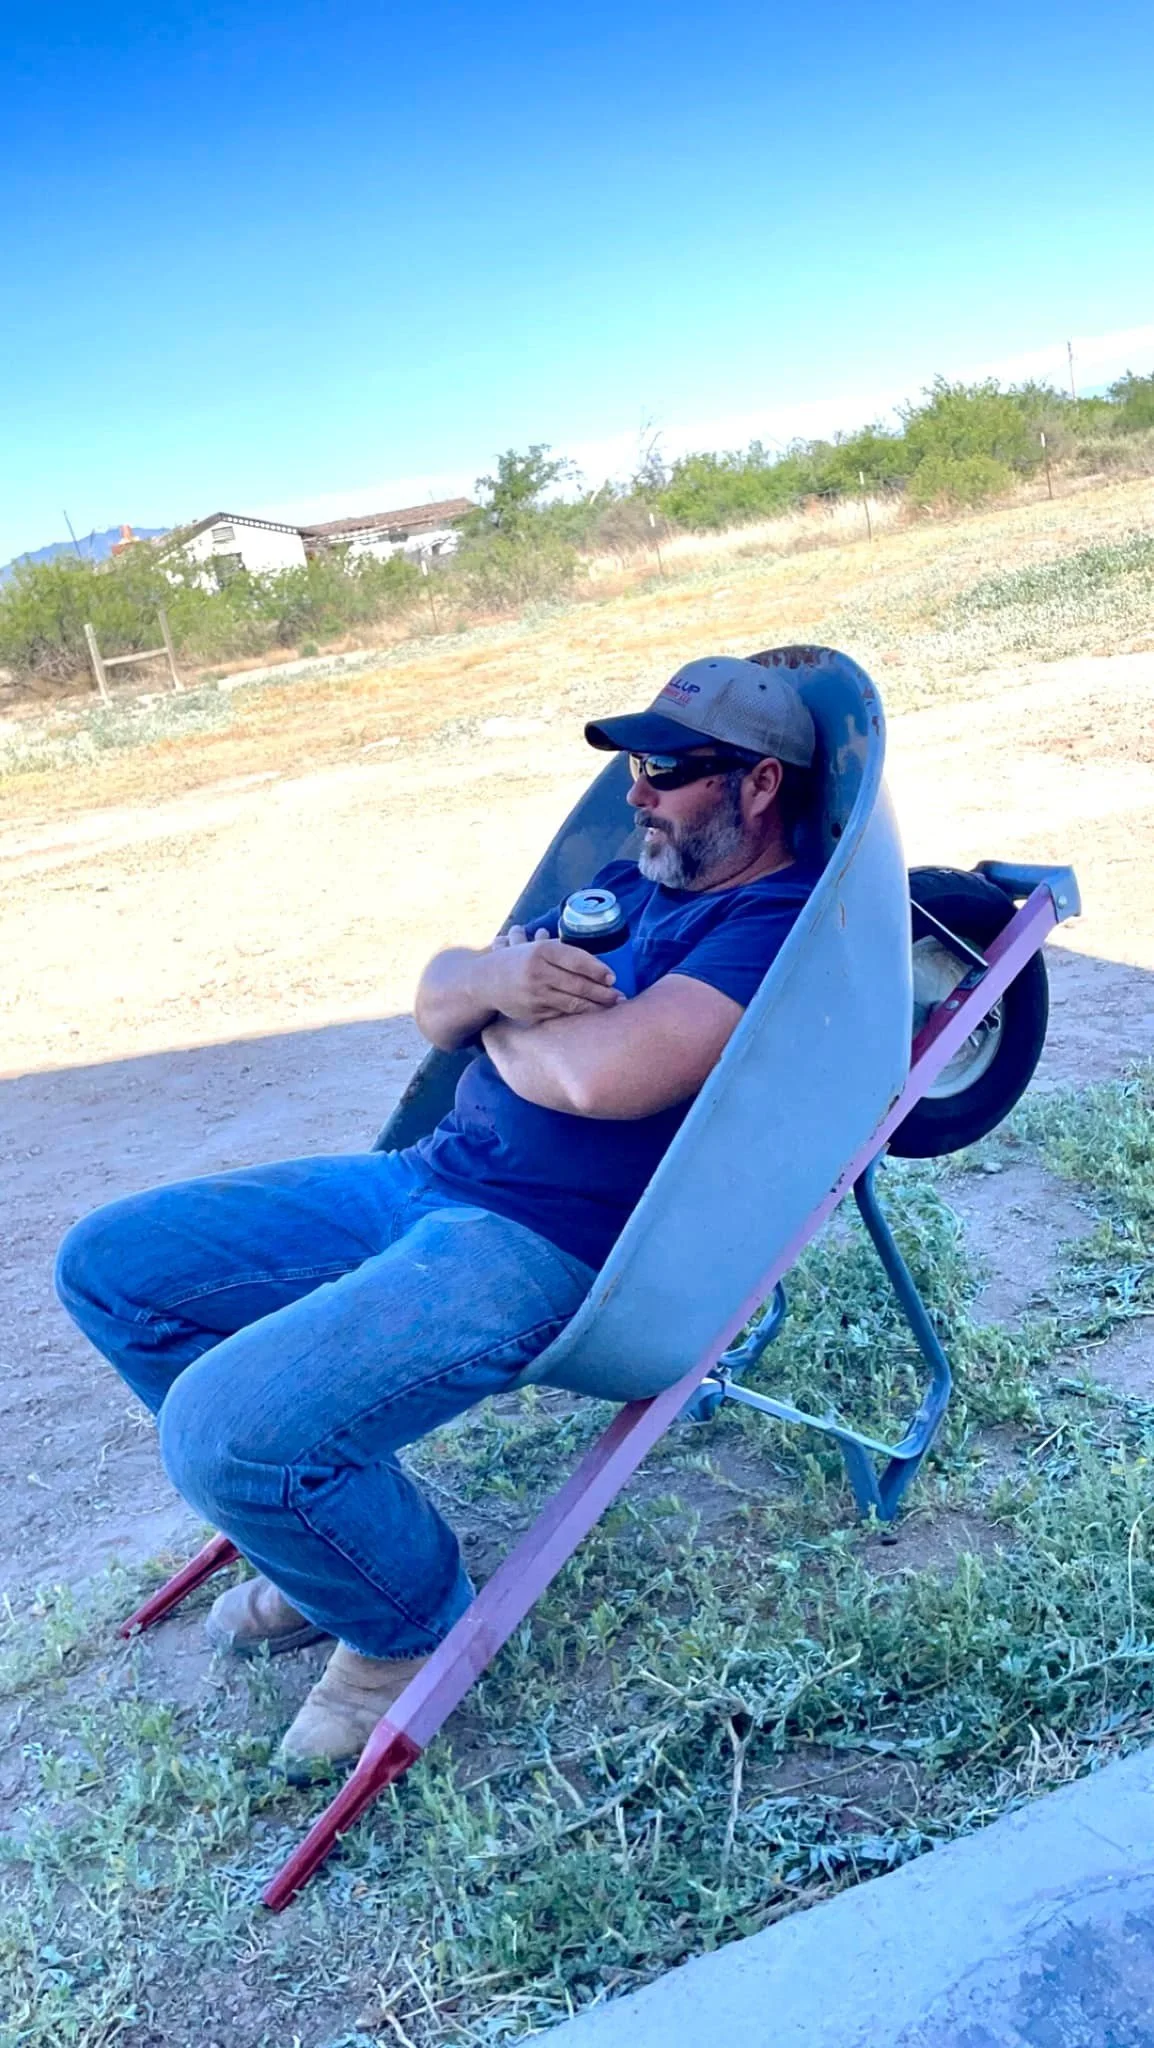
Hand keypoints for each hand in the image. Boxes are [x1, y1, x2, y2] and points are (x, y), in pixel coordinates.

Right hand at [484, 925, 618, 1021]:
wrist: (485, 982)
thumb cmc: (519, 961)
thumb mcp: (537, 947)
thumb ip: (563, 951)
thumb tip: (599, 962)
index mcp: (541, 950)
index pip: (576, 959)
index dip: (598, 970)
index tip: (613, 977)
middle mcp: (537, 971)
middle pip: (578, 984)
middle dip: (603, 992)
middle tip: (620, 997)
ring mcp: (534, 994)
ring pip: (572, 1002)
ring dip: (596, 1006)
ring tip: (612, 1006)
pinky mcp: (533, 1011)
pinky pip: (562, 1013)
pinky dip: (579, 1014)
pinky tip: (592, 1013)